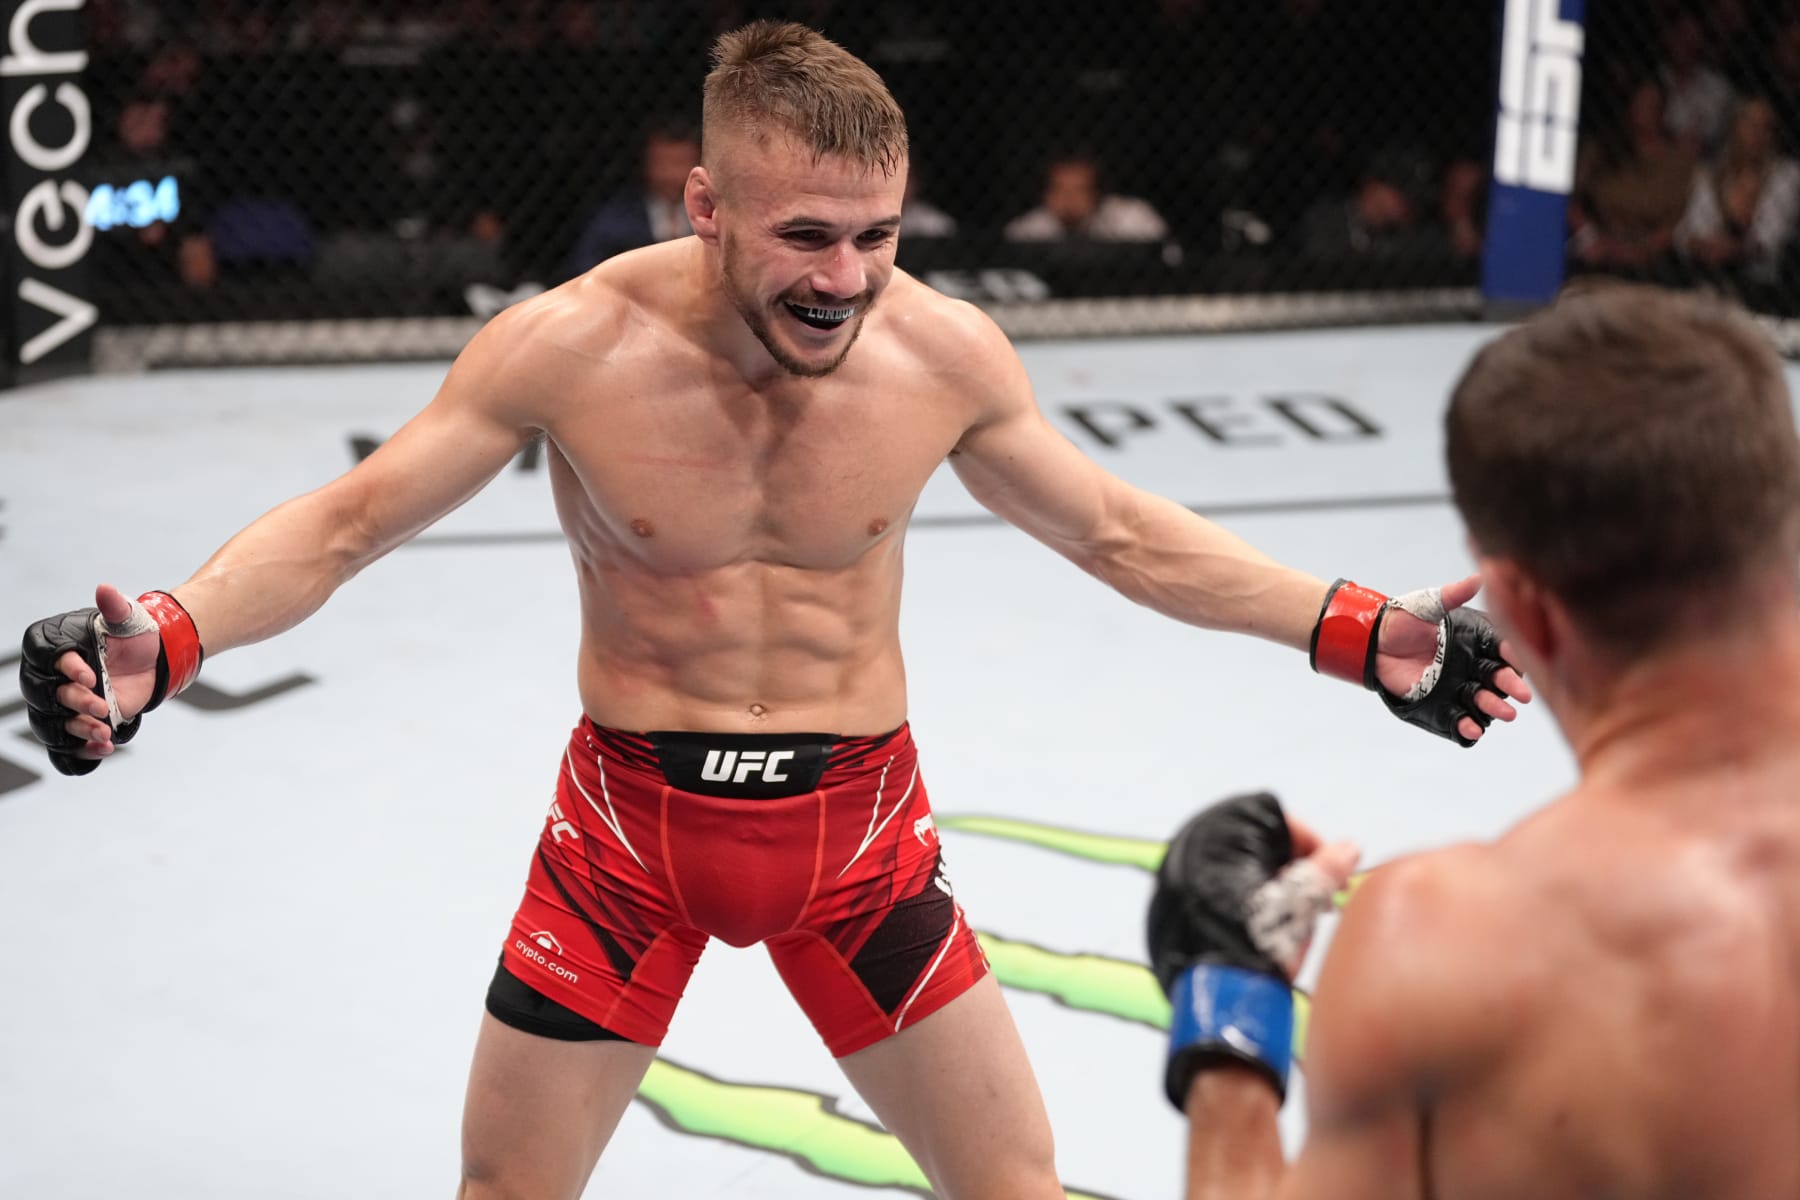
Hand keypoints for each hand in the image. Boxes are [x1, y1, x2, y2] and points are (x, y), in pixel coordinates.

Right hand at [24, 584, 161, 762]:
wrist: (152, 660)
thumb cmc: (133, 636)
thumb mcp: (128, 620)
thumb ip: (115, 607)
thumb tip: (106, 589)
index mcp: (56, 645)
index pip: (45, 658)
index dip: (65, 669)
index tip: (91, 675)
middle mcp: (50, 676)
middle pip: (45, 696)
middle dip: (74, 703)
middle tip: (103, 707)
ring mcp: (62, 703)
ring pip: (52, 725)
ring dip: (77, 731)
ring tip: (106, 733)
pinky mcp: (76, 723)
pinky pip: (64, 747)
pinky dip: (79, 754)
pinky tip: (103, 750)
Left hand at [1147, 793, 1359, 1105]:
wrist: (1216, 995)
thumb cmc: (1258, 942)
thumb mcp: (1301, 902)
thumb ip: (1326, 870)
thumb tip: (1348, 848)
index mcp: (1220, 835)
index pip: (1276, 819)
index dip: (1312, 843)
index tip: (1334, 870)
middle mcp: (1193, 850)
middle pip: (1259, 846)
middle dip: (1294, 867)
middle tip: (1320, 898)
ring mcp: (1181, 879)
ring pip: (1241, 870)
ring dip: (1274, 886)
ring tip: (1299, 917)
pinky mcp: (1176, 908)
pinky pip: (1221, 892)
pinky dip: (1249, 902)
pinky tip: (1269, 927)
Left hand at [1371, 574, 1531, 743]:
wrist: (1374, 641)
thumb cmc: (1403, 620)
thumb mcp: (1429, 605)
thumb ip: (1453, 595)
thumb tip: (1480, 577)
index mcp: (1474, 642)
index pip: (1501, 650)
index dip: (1513, 656)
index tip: (1519, 661)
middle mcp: (1471, 665)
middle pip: (1497, 678)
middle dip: (1511, 686)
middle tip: (1522, 695)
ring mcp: (1457, 685)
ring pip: (1483, 699)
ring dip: (1494, 707)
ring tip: (1505, 713)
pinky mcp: (1439, 702)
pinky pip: (1457, 717)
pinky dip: (1467, 726)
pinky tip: (1474, 729)